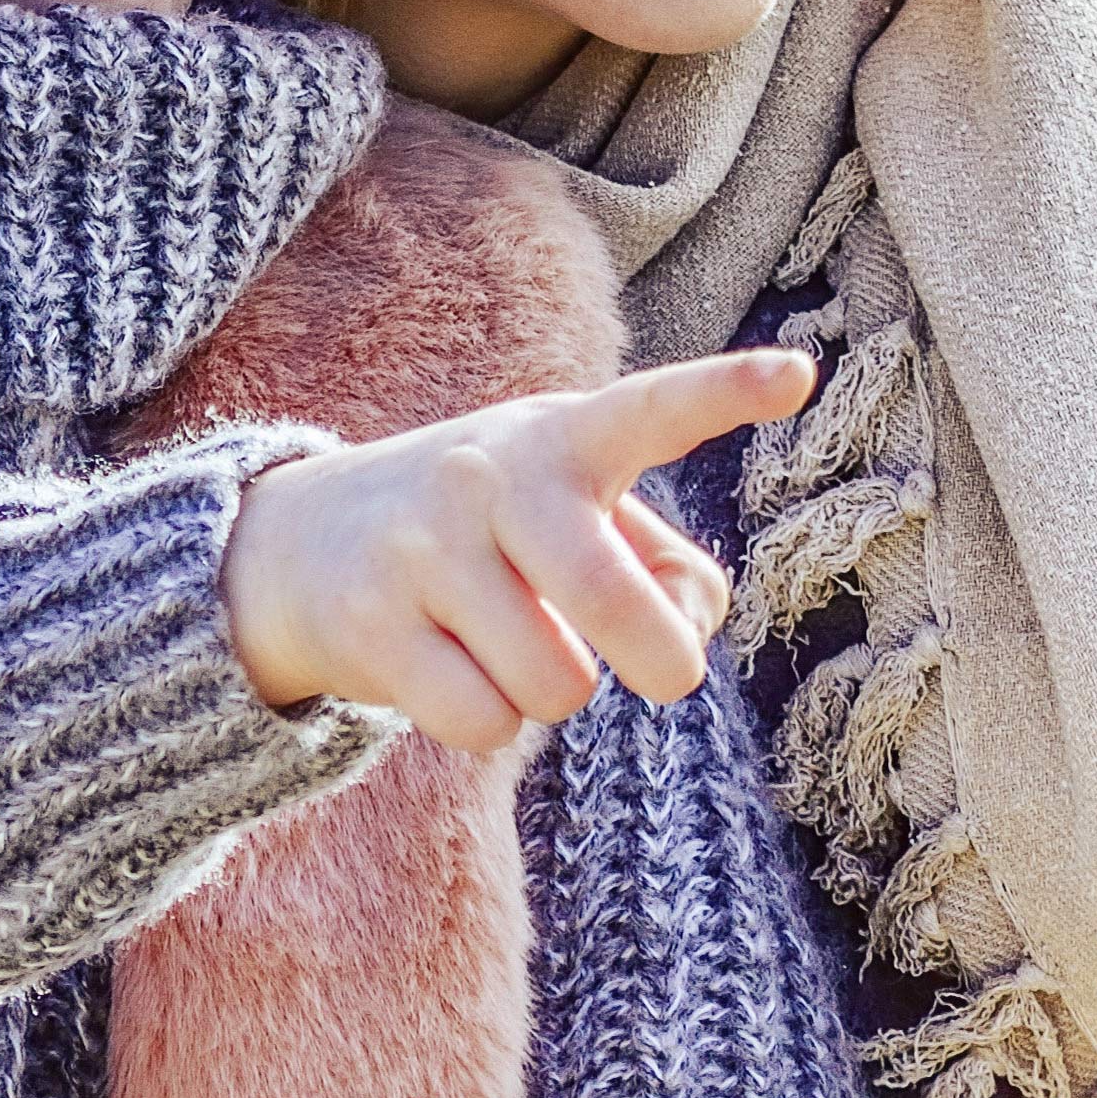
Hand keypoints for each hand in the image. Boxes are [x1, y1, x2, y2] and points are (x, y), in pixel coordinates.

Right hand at [218, 349, 816, 752]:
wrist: (298, 544)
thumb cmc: (489, 536)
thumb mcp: (578, 520)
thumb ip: (670, 574)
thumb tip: (684, 634)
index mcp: (565, 437)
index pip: (653, 407)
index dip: (727, 392)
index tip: (798, 375)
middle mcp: (492, 475)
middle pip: (609, 598)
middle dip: (661, 661)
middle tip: (665, 677)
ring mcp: (424, 546)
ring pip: (552, 685)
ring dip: (551, 693)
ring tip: (508, 648)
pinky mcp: (370, 622)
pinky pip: (481, 722)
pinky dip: (487, 722)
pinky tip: (450, 671)